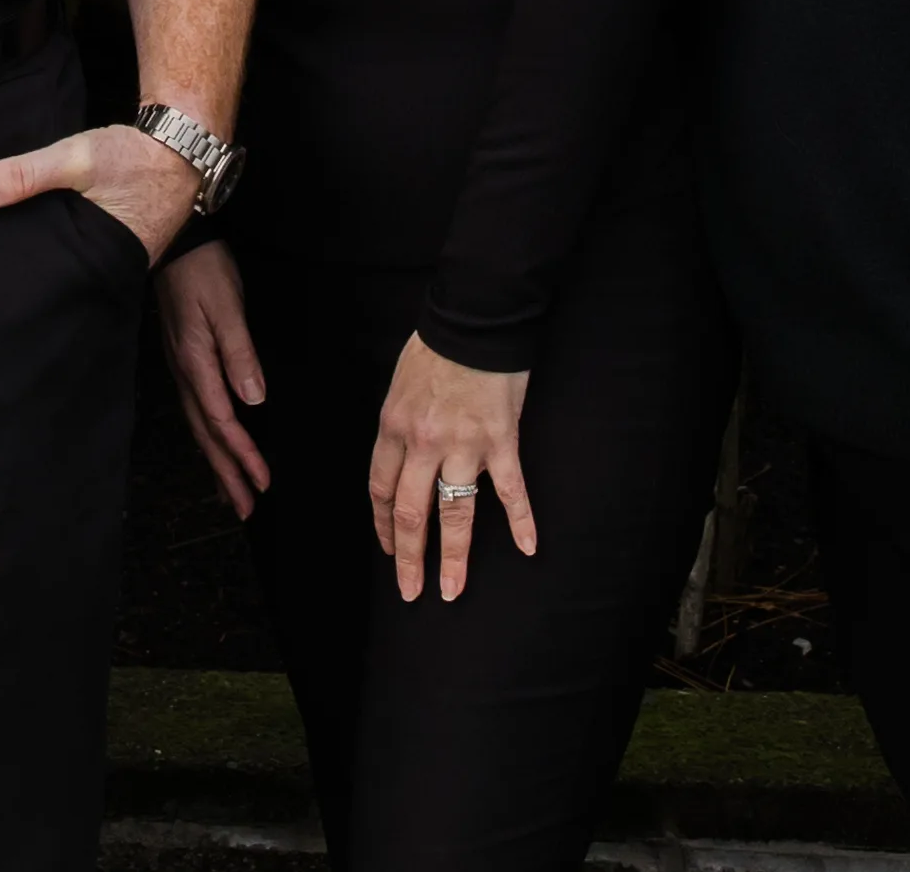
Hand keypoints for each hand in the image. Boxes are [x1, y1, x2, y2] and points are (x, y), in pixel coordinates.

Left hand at [0, 121, 202, 262]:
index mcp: (107, 260)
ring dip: (57, 249)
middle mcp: (118, 266)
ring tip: (19, 244)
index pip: (57, 281)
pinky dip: (75, 235)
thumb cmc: (135, 155)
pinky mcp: (128, 236)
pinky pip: (93, 242)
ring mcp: (127, 253)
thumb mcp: (75, 158)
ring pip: (80, 258)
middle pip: (67, 272)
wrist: (183, 140)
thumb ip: (26, 174)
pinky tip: (53, 224)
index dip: (28, 277)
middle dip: (38, 266)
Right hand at [157, 242, 272, 515]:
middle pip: (206, 435)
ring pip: (199, 426)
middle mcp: (185, 373)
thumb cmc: (203, 272)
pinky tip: (216, 442)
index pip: (222, 421)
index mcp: (196, 365)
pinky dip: (209, 436)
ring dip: (217, 461)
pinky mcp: (184, 359)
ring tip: (232, 493)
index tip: (263, 482)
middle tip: (246, 509)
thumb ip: (239, 353)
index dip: (242, 455)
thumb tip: (254, 399)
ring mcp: (182, 368)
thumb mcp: (225, 307)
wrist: (177, 241)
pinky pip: (197, 410)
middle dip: (226, 474)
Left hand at [370, 335, 535, 603]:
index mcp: (394, 427)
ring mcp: (464, 445)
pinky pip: (511, 491)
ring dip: (454, 556)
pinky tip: (527, 549)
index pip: (381, 489)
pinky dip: (521, 522)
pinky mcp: (501, 441)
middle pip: (411, 512)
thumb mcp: (400, 386)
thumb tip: (401, 461)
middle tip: (411, 591)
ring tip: (452, 590)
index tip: (389, 550)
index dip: (384, 525)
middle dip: (409, 558)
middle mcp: (424, 443)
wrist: (474, 319)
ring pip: (455, 513)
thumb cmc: (435, 347)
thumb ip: (400, 426)